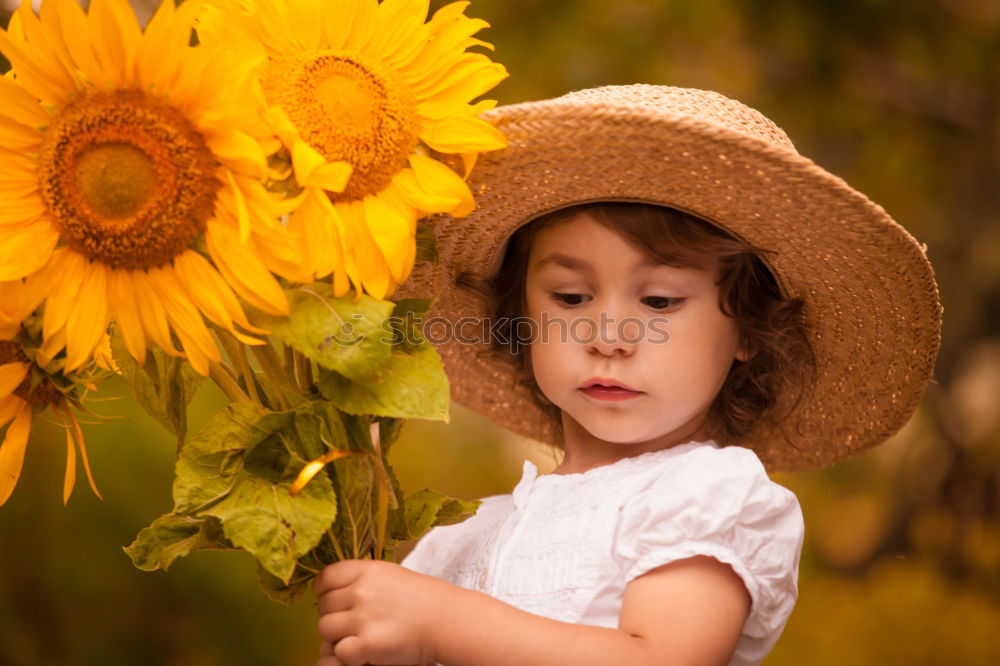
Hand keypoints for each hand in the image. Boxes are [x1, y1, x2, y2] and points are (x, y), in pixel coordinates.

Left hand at [314, 559, 457, 665]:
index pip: (324, 577)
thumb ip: (363, 580)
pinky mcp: (367, 644)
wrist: (448, 620)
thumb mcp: (391, 575)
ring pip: (325, 630)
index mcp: (366, 570)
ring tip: (361, 637)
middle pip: (322, 607)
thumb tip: (335, 592)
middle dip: (334, 616)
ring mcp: (362, 618)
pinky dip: (350, 655)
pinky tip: (368, 650)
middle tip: (355, 623)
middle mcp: (361, 591)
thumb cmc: (425, 598)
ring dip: (339, 637)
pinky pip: (340, 652)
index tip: (332, 599)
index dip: (324, 591)